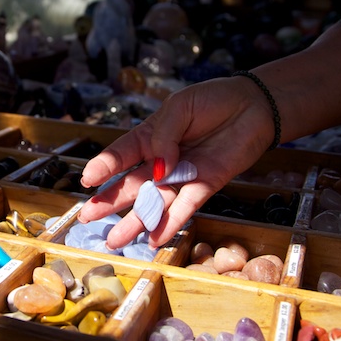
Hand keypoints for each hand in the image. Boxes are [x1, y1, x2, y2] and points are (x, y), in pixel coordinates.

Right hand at [77, 76, 276, 248]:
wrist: (254, 106)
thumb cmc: (214, 100)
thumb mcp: (180, 107)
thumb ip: (165, 136)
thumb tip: (158, 168)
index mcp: (151, 137)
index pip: (122, 153)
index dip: (104, 166)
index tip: (86, 179)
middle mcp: (162, 161)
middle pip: (132, 184)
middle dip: (110, 201)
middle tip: (88, 217)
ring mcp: (182, 176)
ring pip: (154, 202)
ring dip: (135, 221)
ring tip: (115, 239)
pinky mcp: (205, 186)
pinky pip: (185, 208)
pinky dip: (170, 223)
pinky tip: (154, 237)